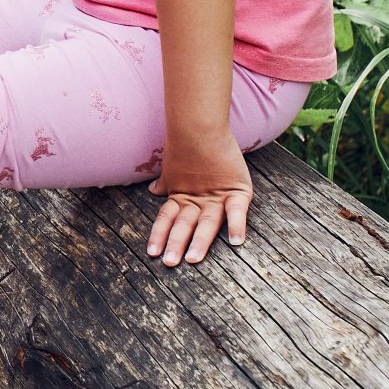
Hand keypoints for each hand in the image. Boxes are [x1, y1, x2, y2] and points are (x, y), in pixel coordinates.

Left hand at [146, 136, 253, 265]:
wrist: (200, 126)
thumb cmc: (186, 146)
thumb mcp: (172, 168)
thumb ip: (166, 183)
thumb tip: (153, 190)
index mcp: (181, 196)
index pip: (167, 219)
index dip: (159, 235)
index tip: (151, 253)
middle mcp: (197, 200)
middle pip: (185, 224)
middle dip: (176, 243)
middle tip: (169, 263)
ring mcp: (217, 196)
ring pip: (207, 223)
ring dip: (199, 241)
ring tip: (193, 259)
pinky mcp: (237, 190)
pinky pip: (237, 210)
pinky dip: (237, 224)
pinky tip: (236, 241)